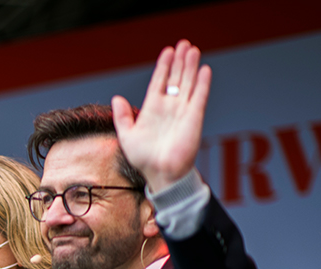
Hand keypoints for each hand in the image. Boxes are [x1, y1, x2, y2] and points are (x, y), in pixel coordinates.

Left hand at [112, 39, 210, 192]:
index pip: (159, 82)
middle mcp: (169, 107)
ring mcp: (182, 111)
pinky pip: (199, 97)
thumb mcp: (126, 136)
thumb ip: (122, 117)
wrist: (160, 173)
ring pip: (188, 83)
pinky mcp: (194, 118)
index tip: (167, 51)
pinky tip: (203, 69)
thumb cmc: (144, 159)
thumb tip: (117, 98)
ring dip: (190, 66)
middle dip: (179, 61)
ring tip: (192, 49)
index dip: (163, 67)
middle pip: (176, 78)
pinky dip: (202, 83)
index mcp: (152, 109)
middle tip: (184, 43)